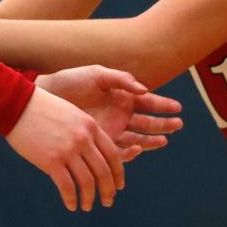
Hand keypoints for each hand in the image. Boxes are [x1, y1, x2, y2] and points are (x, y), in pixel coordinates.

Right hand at [6, 86, 134, 211]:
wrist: (18, 104)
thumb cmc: (43, 108)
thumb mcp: (71, 114)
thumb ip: (84, 132)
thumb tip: (92, 156)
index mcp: (90, 126)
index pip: (112, 154)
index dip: (118, 173)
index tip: (118, 186)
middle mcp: (83, 139)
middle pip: (103, 171)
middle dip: (108, 190)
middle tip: (107, 201)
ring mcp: (68, 150)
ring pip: (87, 182)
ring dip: (90, 198)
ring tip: (88, 206)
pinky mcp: (51, 161)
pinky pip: (67, 187)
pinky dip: (71, 200)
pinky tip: (71, 205)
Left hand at [36, 65, 182, 151]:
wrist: (49, 95)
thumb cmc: (72, 80)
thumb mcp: (97, 74)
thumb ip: (121, 79)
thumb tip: (144, 90)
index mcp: (123, 96)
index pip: (148, 103)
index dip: (163, 105)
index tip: (178, 108)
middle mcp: (121, 114)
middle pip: (148, 122)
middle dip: (163, 124)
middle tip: (177, 125)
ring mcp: (112, 129)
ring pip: (138, 138)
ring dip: (151, 141)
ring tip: (164, 141)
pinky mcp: (101, 142)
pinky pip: (119, 150)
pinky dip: (130, 152)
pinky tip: (137, 147)